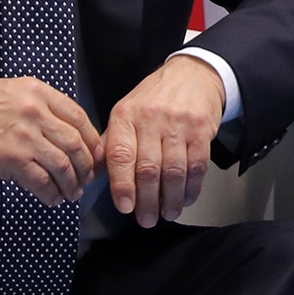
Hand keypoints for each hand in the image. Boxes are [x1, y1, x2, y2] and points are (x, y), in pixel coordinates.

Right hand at [0, 77, 101, 205]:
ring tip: (72, 192)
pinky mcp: (12, 159)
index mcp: (38, 93)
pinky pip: (41, 180)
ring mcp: (24, 136)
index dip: (91, 139)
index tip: (94, 153)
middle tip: (86, 178)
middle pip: (75, 143)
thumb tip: (61, 131)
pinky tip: (52, 198)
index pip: (79, 117)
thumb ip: (38, 106)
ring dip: (71, 183)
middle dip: (86, 165)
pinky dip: (51, 192)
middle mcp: (36, 112)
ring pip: (63, 164)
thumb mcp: (10, 91)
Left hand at [103, 55, 225, 226]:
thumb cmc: (155, 99)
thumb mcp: (126, 112)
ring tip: (167, 213)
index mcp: (126, 116)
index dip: (122, 185)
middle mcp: (151, 119)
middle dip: (147, 200)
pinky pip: (197, 165)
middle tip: (146, 219)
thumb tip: (91, 175)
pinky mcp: (202, 130)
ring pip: (174, 171)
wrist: (193, 74)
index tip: (125, 207)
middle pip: (148, 168)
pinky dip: (192, 187)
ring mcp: (179, 124)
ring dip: (171, 198)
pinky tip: (187, 198)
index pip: (120, 155)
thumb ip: (111, 143)